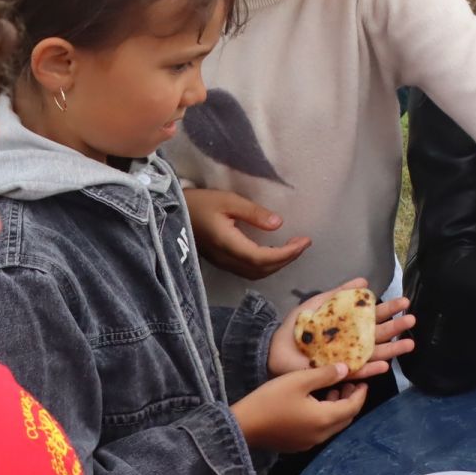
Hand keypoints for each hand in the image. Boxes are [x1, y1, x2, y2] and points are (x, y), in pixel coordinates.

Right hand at [184, 188, 310, 279]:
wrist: (171, 214)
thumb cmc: (200, 202)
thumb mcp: (228, 201)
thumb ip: (253, 213)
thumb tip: (279, 224)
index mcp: (228, 244)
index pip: (263, 257)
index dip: (286, 253)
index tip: (304, 241)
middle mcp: (226, 259)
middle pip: (262, 269)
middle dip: (286, 258)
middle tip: (303, 243)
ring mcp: (223, 263)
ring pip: (256, 273)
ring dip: (277, 263)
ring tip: (293, 247)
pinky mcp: (222, 262)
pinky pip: (248, 270)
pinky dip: (266, 264)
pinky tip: (273, 251)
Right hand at [230, 362, 368, 452]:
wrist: (242, 426)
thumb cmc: (271, 400)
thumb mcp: (298, 380)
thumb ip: (325, 374)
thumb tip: (346, 369)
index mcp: (324, 419)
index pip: (353, 407)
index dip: (360, 393)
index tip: (363, 380)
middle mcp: (320, 435)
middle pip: (345, 418)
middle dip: (350, 400)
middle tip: (349, 382)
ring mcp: (308, 442)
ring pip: (333, 425)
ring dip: (337, 408)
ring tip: (332, 389)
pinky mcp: (297, 445)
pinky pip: (320, 430)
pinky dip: (325, 416)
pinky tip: (315, 403)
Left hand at [271, 277, 416, 375]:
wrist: (275, 348)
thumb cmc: (297, 328)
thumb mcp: (318, 304)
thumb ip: (339, 293)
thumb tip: (364, 280)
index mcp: (348, 324)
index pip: (373, 316)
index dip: (389, 309)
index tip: (405, 302)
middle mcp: (352, 341)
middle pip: (379, 334)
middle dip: (396, 327)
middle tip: (412, 319)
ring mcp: (347, 357)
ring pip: (374, 354)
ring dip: (392, 349)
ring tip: (411, 343)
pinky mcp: (338, 372)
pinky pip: (358, 371)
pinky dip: (372, 369)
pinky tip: (386, 365)